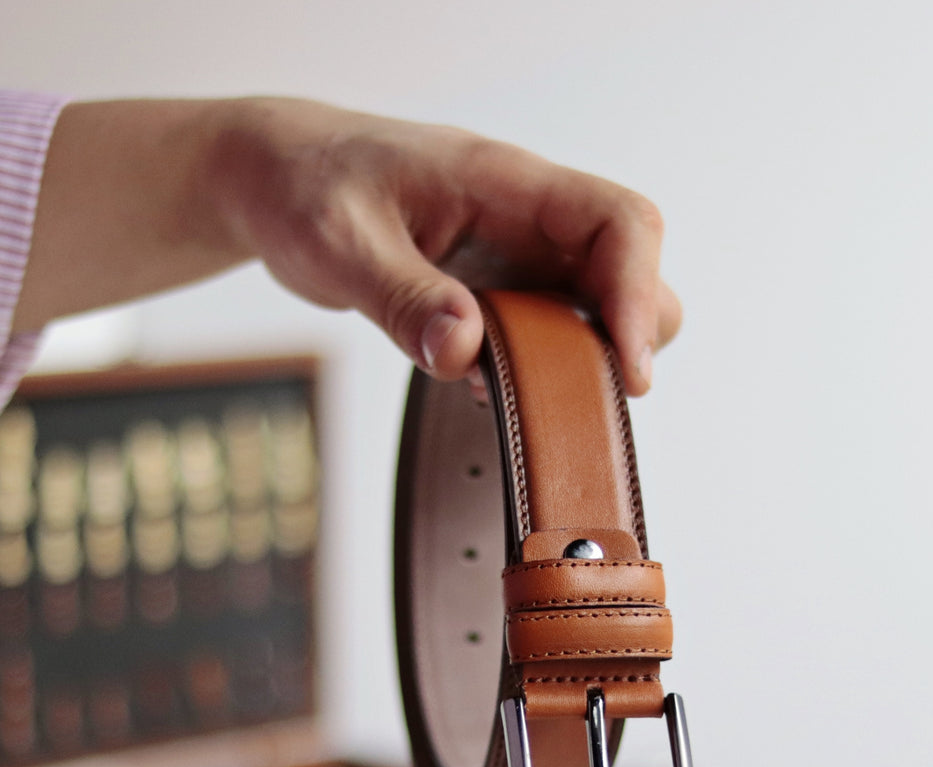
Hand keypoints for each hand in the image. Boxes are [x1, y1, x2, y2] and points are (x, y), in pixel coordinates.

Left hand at [16, 98, 680, 394]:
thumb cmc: (303, 188)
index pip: (618, 222)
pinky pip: (547, 331)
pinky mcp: (497, 290)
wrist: (276, 181)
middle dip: (627, 335)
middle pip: (629, 270)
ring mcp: (515, 255)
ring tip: (535, 401)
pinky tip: (492, 392)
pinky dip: (540, 371)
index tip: (628, 371)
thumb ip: (402, 295)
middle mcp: (526, 218)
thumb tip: (464, 352)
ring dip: (583, 360)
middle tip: (587, 396)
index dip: (638, 296)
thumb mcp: (339, 242)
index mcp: (503, 183)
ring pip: (596, 306)